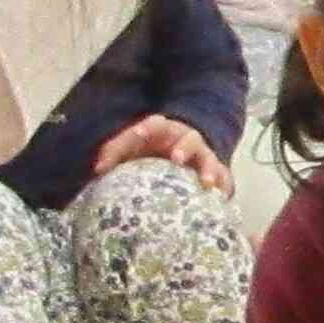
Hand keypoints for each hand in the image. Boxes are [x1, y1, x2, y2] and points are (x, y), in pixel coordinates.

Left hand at [93, 114, 229, 193]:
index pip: (155, 125)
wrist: (182, 149)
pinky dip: (225, 186)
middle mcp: (186, 140)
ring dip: (208, 169)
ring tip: (207, 183)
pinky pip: (224, 178)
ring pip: (210, 158)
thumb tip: (98, 169)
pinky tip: (223, 197)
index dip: (146, 129)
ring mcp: (203, 155)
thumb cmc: (152, 150)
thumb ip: (115, 152)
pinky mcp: (215, 171)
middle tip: (177, 159)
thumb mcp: (133, 146)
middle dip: (184, 148)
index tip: (139, 133)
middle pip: (189, 139)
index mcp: (164, 131)